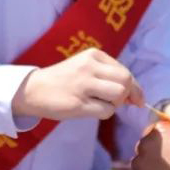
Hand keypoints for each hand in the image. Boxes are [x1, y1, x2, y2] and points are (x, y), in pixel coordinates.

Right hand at [12, 48, 144, 120]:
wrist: (33, 90)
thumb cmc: (63, 80)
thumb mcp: (85, 68)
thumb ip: (108, 76)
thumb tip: (135, 95)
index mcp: (93, 55)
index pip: (125, 72)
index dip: (135, 88)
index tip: (136, 99)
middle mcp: (89, 67)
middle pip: (126, 81)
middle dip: (127, 95)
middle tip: (115, 102)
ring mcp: (83, 85)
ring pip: (119, 94)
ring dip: (115, 104)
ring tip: (101, 104)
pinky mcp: (78, 104)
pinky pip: (106, 111)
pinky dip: (104, 114)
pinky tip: (90, 110)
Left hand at [132, 122, 169, 169]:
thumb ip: (167, 141)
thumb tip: (160, 149)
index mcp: (156, 129)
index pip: (149, 137)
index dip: (156, 148)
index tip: (163, 156)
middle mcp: (145, 142)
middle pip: (142, 150)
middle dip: (150, 158)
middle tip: (162, 168)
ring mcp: (140, 160)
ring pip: (138, 165)